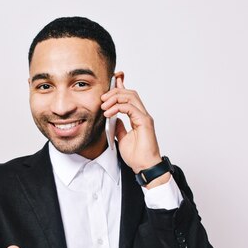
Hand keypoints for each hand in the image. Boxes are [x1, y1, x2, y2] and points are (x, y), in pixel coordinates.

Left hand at [101, 73, 169, 187]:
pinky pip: (130, 108)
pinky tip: (109, 113)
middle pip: (130, 93)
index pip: (129, 97)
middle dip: (115, 90)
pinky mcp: (145, 122)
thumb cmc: (137, 156)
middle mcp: (142, 114)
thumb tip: (113, 119)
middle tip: (102, 98)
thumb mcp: (122, 138)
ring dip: (115, 97)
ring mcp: (145, 117)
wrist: (145, 167)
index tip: (111, 80)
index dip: (121, 86)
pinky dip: (118, 107)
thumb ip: (119, 127)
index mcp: (138, 117)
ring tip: (104, 105)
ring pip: (131, 96)